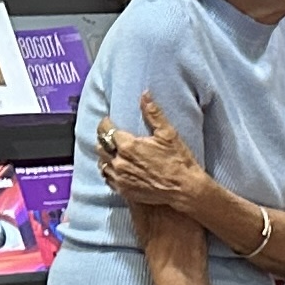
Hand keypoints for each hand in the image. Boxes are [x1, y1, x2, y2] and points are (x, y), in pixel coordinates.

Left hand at [94, 97, 213, 213]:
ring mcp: (120, 178)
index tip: (109, 120)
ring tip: (112, 151)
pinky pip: (107, 179)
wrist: (184, 189)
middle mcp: (120, 162)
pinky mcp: (124, 191)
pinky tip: (116, 168)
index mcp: (128, 146)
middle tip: (110, 135)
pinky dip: (109, 171)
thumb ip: (153, 113)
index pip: (106, 130)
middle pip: (100, 146)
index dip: (106, 123)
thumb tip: (145, 94)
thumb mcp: (168, 134)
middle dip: (103, 138)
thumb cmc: (178, 161)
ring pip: (102, 163)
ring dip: (105, 156)